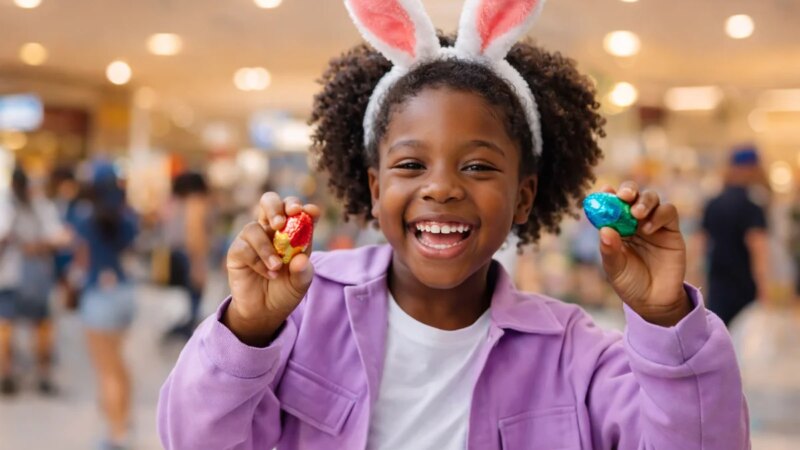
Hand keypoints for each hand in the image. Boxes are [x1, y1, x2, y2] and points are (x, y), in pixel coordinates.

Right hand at [224, 193, 320, 344]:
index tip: (309, 212)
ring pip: (254, 227)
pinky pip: (244, 248)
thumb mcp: (300, 284)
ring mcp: (253, 239)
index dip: (302, 206)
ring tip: (277, 268)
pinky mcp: (237, 252)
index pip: (297, 209)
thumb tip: (300, 259)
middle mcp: (271, 229)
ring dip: (266, 248)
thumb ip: (303, 272)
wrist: (265, 312)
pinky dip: (257, 261)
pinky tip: (267, 274)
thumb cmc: (286, 291)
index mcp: (292, 230)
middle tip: (281, 223)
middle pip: (269, 202)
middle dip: (276, 207)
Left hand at [597, 182, 689, 326]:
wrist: (655, 301)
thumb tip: (604, 230)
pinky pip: (668, 212)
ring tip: (637, 214)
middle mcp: (634, 221)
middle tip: (624, 196)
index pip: (611, 204)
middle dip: (628, 190)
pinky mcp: (671, 230)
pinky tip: (649, 229)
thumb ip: (610, 251)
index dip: (608, 195)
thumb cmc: (630, 283)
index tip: (604, 191)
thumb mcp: (615, 269)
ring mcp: (653, 224)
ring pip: (651, 198)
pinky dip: (659, 215)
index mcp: (616, 227)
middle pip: (632, 195)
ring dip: (644, 201)